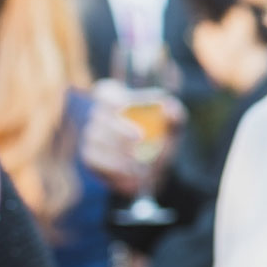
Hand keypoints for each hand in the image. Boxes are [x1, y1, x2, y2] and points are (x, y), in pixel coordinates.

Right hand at [81, 80, 185, 195]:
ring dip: (118, 150)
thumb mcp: (174, 126)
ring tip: (139, 161)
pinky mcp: (90, 157)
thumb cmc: (161, 139)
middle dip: (119, 127)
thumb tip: (168, 108)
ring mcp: (92, 136)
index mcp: (119, 99)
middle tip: (139, 138)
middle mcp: (101, 115)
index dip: (113, 98)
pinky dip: (113, 167)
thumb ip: (175, 115)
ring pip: (95, 139)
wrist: (155, 170)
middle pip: (99, 115)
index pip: (106, 92)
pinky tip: (130, 174)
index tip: (125, 106)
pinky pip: (94, 160)